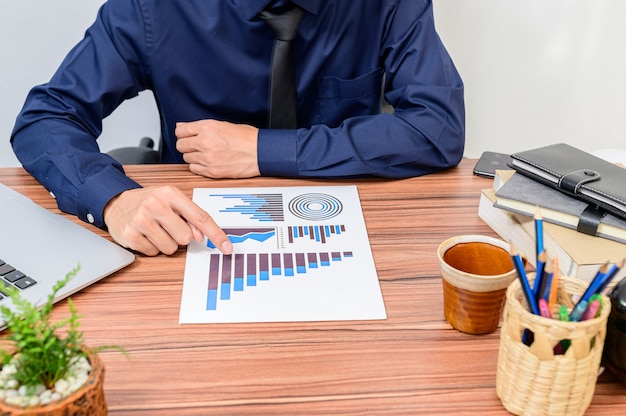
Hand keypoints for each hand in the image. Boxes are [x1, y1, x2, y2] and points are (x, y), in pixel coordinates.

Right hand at [103, 186, 232, 255]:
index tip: (227, 247)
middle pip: (185, 238)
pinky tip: (145, 235)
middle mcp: (155, 205)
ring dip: (165, 243)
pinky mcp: (130, 235)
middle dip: (180, 236)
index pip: (200, 217)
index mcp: (170, 194)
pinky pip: (153, 253)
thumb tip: (201, 237)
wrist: (116, 202)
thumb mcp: (172, 201)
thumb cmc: (149, 201)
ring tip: (155, 230)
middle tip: (168, 227)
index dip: (216, 235)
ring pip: (170, 248)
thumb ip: (190, 217)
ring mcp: (141, 220)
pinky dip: (151, 247)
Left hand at [175, 119, 259, 177]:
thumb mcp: (223, 125)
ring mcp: (207, 158)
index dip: (182, 133)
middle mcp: (205, 142)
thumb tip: (183, 126)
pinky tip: (207, 162)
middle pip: (181, 145)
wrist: (260, 153)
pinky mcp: (212, 171)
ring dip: (193, 157)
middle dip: (186, 145)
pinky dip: (198, 167)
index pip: (181, 130)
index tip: (184, 136)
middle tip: (195, 146)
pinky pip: (194, 169)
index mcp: (207, 128)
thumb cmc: (247, 138)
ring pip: (186, 159)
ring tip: (205, 154)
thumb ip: (201, 127)